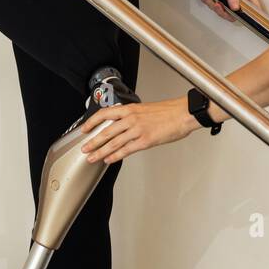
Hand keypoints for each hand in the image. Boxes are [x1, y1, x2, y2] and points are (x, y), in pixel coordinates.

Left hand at [79, 95, 195, 164]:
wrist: (184, 113)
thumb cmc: (169, 112)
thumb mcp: (147, 109)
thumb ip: (133, 116)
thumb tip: (124, 124)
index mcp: (131, 109)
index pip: (104, 114)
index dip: (92, 122)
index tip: (84, 129)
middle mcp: (131, 119)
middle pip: (106, 131)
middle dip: (93, 141)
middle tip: (84, 148)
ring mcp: (137, 130)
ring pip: (113, 142)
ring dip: (100, 151)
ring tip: (92, 157)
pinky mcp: (145, 141)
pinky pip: (126, 150)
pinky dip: (115, 156)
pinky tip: (109, 160)